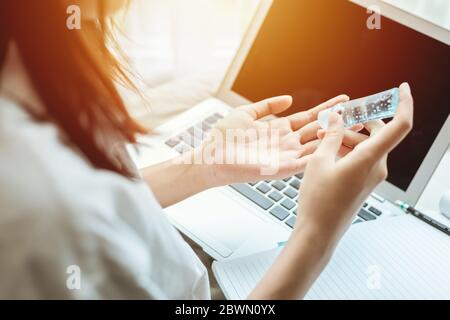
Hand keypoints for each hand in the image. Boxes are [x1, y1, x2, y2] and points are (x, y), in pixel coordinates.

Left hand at [195, 95, 363, 185]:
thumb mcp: (246, 114)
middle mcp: (286, 143)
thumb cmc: (223, 137)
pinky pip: (306, 161)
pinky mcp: (281, 169)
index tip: (345, 99)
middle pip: (318, 130)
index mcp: (279, 130)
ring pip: (316, 145)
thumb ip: (267, 106)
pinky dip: (322, 154)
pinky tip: (338, 146)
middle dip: (338, 121)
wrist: (210, 157)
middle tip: (361, 113)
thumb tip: (288, 99)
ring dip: (335, 137)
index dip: (326, 108)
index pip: (308, 117)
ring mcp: (285, 156)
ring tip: (356, 127)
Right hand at [295, 83, 413, 246]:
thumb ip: (331, 136)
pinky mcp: (365, 181)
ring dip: (348, 136)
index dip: (405, 104)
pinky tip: (327, 149)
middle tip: (338, 117)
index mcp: (369, 159)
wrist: (319, 231)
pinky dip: (348, 148)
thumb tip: (338, 117)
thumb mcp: (319, 161)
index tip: (402, 88)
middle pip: (379, 132)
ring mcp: (372, 175)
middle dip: (358, 121)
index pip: (400, 126)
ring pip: (368, 144)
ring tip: (322, 136)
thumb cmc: (319, 201)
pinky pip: (362, 157)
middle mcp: (377, 167)